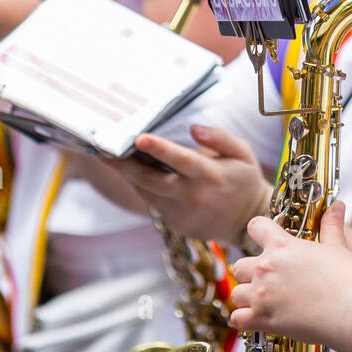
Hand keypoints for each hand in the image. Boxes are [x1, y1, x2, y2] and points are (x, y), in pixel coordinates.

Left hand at [100, 125, 270, 240]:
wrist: (247, 221)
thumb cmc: (243, 179)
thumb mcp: (242, 153)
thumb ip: (220, 137)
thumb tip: (194, 128)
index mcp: (211, 174)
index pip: (182, 160)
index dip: (160, 148)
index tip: (140, 137)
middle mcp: (193, 196)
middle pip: (152, 180)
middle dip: (125, 165)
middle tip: (103, 150)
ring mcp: (182, 213)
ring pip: (147, 193)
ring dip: (127, 176)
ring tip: (110, 157)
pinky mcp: (175, 223)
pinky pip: (152, 203)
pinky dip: (140, 187)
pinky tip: (129, 173)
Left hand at [229, 201, 351, 347]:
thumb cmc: (347, 280)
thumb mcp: (337, 247)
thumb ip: (331, 226)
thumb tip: (337, 207)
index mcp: (282, 246)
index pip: (255, 226)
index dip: (259, 231)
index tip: (264, 240)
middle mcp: (266, 268)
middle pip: (240, 265)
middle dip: (251, 273)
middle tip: (268, 280)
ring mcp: (261, 294)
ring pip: (236, 293)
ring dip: (248, 297)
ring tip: (265, 301)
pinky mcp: (262, 319)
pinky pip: (237, 319)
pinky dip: (245, 320)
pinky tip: (258, 319)